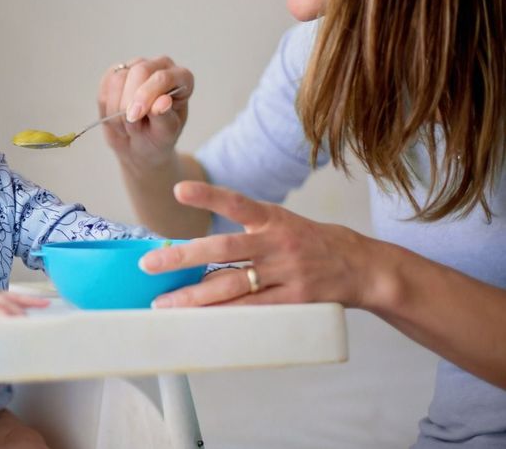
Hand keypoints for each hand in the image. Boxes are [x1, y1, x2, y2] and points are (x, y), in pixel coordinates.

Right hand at [97, 56, 193, 167]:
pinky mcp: (115, 73)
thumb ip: (165, 118)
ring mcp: (136, 67)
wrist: (138, 145)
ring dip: (117, 109)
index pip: (163, 77)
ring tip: (127, 126)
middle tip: (131, 127)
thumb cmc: (157, 138)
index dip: (147, 95)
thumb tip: (162, 102)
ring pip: (118, 79)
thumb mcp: (165, 134)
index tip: (135, 116)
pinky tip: (116, 119)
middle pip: (139, 71)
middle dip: (129, 102)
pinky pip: (105, 87)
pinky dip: (107, 108)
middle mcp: (160, 67)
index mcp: (181, 78)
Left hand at [138, 181, 379, 308]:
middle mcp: (277, 242)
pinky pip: (253, 309)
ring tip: (164, 303)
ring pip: (232, 285)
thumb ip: (244, 231)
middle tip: (149, 264)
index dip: (208, 196)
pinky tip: (201, 318)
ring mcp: (286, 272)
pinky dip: (225, 314)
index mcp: (272, 218)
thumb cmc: (309, 244)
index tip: (179, 191)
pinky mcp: (295, 300)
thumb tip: (193, 250)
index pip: (236, 203)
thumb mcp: (280, 224)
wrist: (361, 267)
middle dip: (182, 257)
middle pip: (223, 249)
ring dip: (194, 296)